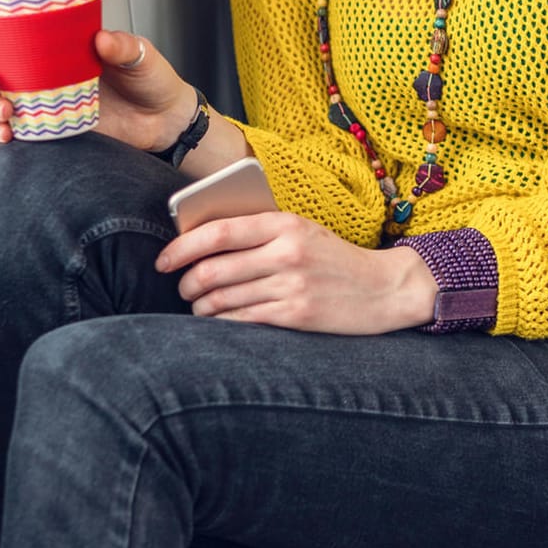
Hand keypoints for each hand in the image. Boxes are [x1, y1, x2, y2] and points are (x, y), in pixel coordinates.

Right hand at [0, 0, 191, 149]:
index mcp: (58, 40)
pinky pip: (10, 128)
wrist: (164, 122)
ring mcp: (41, 96)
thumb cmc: (152, 80)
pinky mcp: (46, 125)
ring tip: (5, 113)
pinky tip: (8, 134)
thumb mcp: (141, 56)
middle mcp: (42, 66)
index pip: (12, 20)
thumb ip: (123, 47)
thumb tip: (102, 40)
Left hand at [155, 212, 437, 334]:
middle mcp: (286, 253)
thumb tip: (201, 243)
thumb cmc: (334, 259)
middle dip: (186, 283)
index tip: (163, 260)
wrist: (384, 288)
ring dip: (200, 308)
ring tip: (198, 308)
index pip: (218, 232)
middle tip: (181, 288)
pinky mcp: (296, 315)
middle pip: (213, 269)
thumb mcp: (302, 231)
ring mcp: (291, 286)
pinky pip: (241, 321)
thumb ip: (259, 233)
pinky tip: (218, 322)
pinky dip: (221, 324)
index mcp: (285, 223)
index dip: (181, 247)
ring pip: (222, 299)